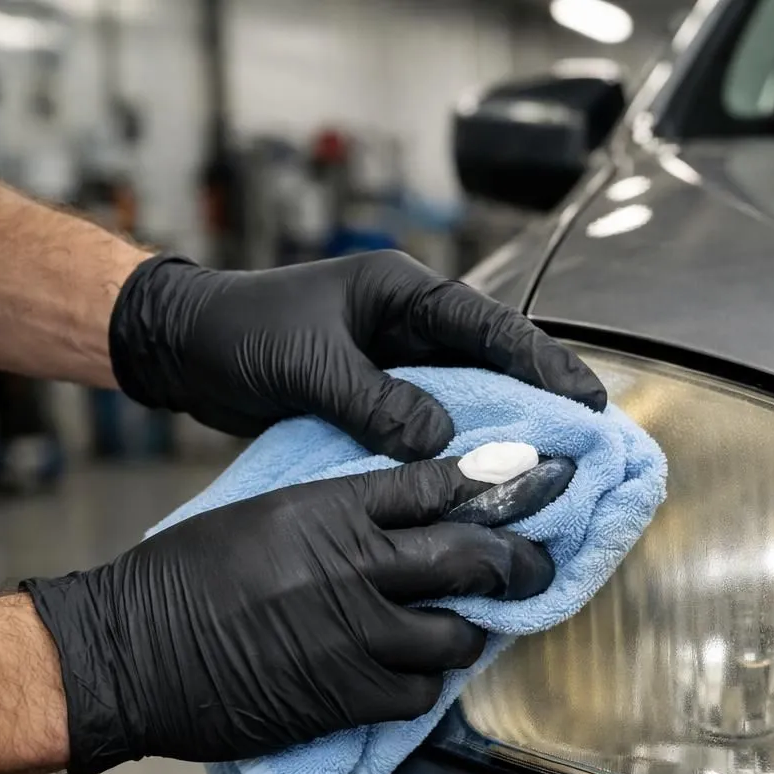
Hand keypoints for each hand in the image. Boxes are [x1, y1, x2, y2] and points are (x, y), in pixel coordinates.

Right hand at [22, 459, 554, 773]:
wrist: (131, 652)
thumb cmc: (185, 576)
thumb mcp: (264, 512)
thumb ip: (338, 511)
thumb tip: (399, 512)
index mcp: (332, 510)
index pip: (439, 486)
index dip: (501, 481)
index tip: (542, 476)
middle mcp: (357, 566)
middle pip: (473, 556)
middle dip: (518, 563)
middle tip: (537, 567)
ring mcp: (357, 635)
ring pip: (458, 633)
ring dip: (468, 633)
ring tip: (462, 629)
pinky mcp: (347, 695)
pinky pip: (421, 691)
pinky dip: (426, 684)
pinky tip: (414, 675)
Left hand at [109, 251, 606, 460]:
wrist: (181, 348)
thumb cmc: (238, 336)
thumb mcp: (308, 365)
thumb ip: (374, 401)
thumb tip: (439, 441)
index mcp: (401, 292)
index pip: (490, 326)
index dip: (544, 364)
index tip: (588, 400)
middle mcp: (408, 322)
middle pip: (494, 361)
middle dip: (542, 398)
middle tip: (591, 441)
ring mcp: (396, 359)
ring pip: (469, 394)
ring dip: (505, 428)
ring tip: (552, 467)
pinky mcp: (378, 394)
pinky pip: (434, 421)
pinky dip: (461, 447)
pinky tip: (484, 480)